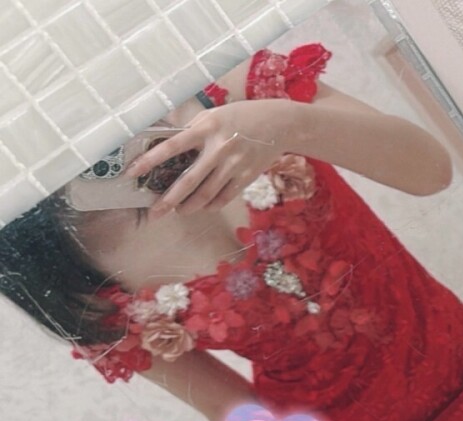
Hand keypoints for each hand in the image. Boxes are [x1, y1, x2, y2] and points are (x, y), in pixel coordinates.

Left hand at [124, 99, 297, 218]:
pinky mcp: (246, 176)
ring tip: (180, 210)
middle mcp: (219, 147)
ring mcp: (234, 164)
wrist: (278, 124)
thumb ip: (191, 129)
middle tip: (155, 213)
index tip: (132, 172)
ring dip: (190, 206)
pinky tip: (203, 207)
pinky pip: (224, 198)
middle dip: (169, 199)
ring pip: (207, 194)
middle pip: (189, 180)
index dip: (150, 160)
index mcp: (206, 127)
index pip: (172, 146)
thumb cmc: (240, 116)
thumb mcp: (213, 115)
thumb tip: (163, 139)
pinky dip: (212, 205)